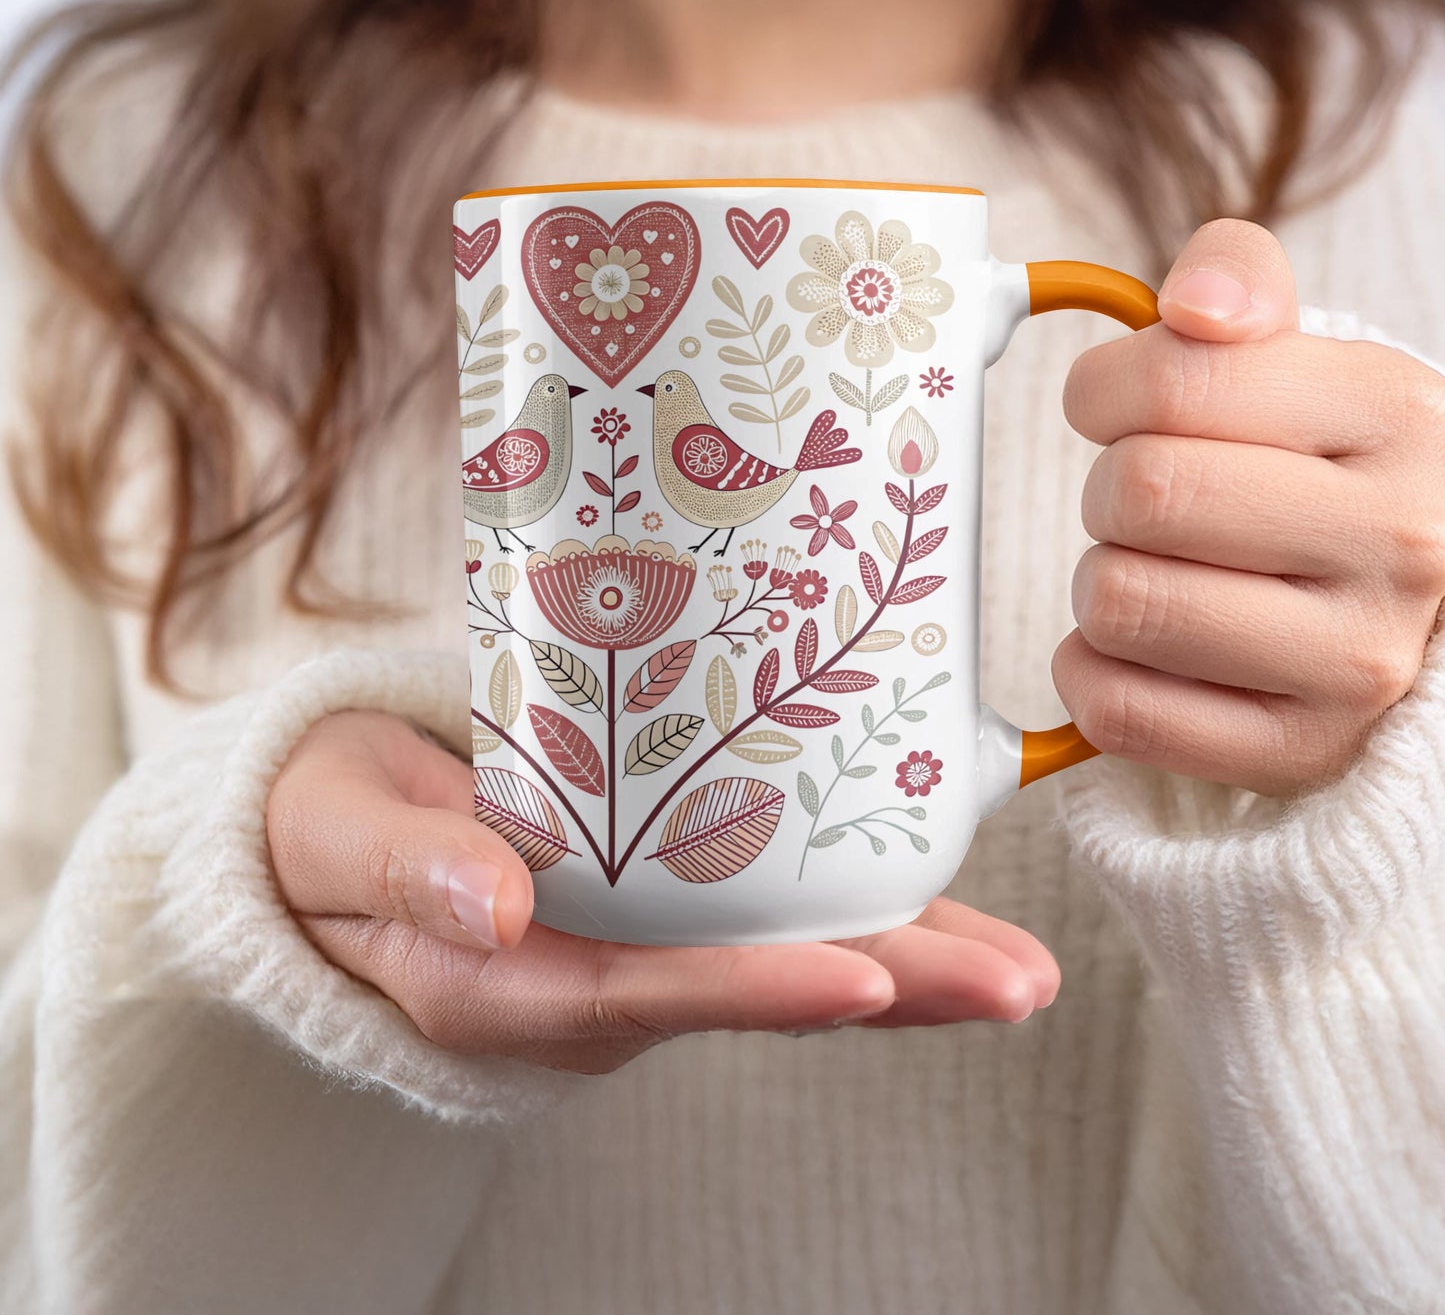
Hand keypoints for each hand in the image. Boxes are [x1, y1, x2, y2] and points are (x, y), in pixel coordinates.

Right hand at [266, 711, 1059, 1073]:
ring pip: (777, 961)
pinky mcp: (652, 910)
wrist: (331, 832)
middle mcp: (589, 983)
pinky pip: (761, 917)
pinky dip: (850, 908)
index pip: (645, 994)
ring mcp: (630, 951)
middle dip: (887, 990)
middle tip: (1016, 984)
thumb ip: (404, 869)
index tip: (863, 981)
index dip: (755, 991)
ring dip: (901, 958)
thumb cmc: (328, 826)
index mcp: (507, 981)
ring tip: (1018, 963)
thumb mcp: (336, 833)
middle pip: (750, 990)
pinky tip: (932, 891)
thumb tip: (491, 904)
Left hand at [1056, 219, 1444, 798]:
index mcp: (1395, 414)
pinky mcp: (1298, 752)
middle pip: (1138, 494)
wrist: (1413, 606)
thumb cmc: (1325, 471)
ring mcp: (1355, 663)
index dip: (1103, 391)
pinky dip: (1091, 673)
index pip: (1174, 382)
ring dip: (1101, 582)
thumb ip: (1238, 283)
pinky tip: (1137, 649)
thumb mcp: (1306, 359)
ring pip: (1120, 603)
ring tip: (1153, 573)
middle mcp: (1399, 542)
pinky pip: (1119, 710)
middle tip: (1143, 503)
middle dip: (1107, 490)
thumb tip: (1192, 305)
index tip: (1115, 410)